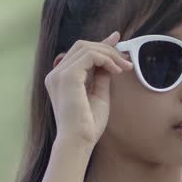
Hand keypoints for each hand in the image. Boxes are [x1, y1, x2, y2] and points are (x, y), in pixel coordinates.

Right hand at [44, 31, 133, 147]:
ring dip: (109, 54)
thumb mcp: (98, 94)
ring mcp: (59, 74)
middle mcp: (56, 74)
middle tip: (126, 61)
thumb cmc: (87, 125)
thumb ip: (101, 76)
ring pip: (86, 47)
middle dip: (107, 49)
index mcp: (61, 79)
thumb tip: (110, 61)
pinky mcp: (67, 76)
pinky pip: (89, 55)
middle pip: (82, 46)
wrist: (79, 142)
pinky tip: (116, 70)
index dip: (100, 44)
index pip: (80, 53)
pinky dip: (106, 59)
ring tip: (124, 67)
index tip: (117, 40)